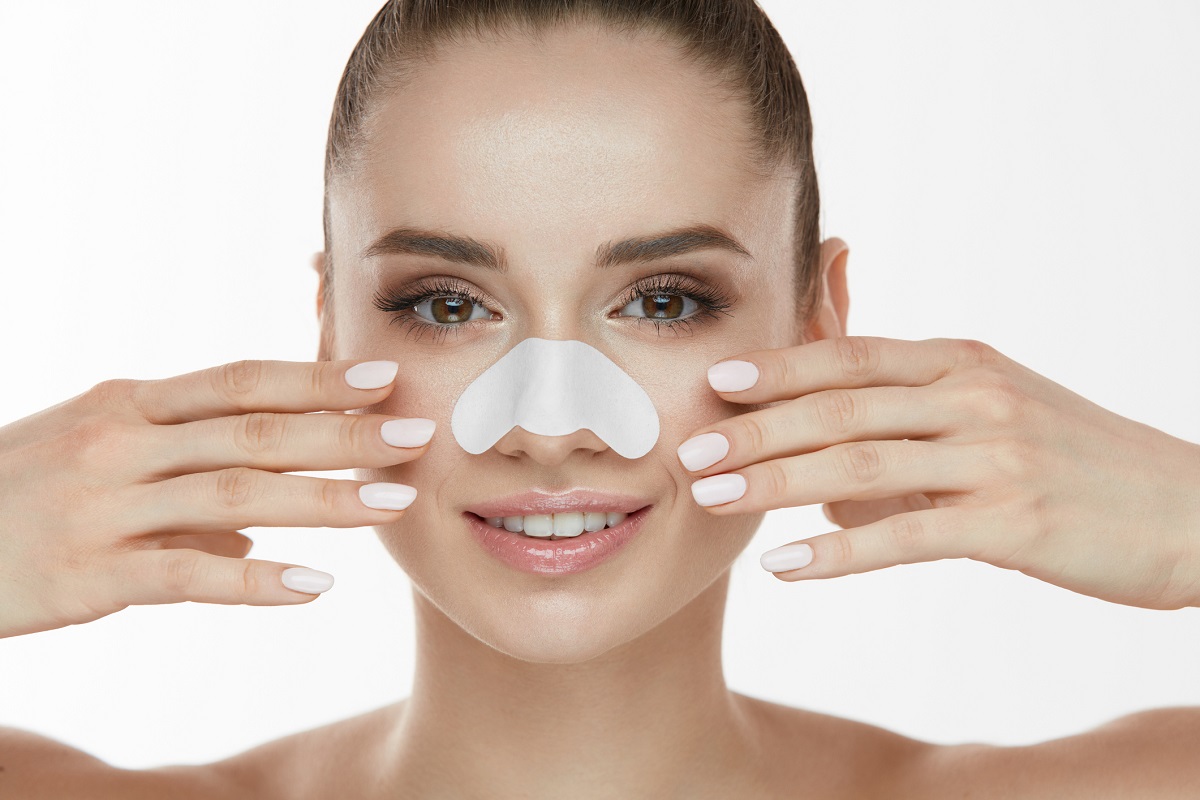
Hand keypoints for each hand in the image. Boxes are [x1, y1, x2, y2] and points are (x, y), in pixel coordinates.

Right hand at [0, 359, 434, 638]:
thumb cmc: (20, 497)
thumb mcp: (94, 458)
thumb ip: (182, 482)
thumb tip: (258, 536)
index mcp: (130, 404)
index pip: (241, 381)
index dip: (317, 378)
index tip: (386, 377)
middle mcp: (121, 442)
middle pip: (253, 431)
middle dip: (344, 432)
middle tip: (420, 435)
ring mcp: (104, 507)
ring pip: (234, 496)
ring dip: (323, 499)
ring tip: (392, 503)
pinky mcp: (88, 574)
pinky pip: (186, 575)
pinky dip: (257, 580)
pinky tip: (316, 583)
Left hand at [676, 336, 1199, 609]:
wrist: (1188, 509)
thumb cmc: (1071, 459)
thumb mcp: (993, 401)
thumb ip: (904, 401)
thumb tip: (817, 432)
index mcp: (961, 360)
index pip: (850, 354)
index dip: (777, 366)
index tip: (713, 381)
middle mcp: (973, 395)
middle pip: (840, 406)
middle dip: (755, 428)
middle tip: (690, 449)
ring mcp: (994, 455)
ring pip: (860, 464)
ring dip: (776, 483)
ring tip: (714, 498)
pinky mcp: (1012, 522)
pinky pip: (906, 536)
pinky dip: (839, 552)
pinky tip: (788, 566)